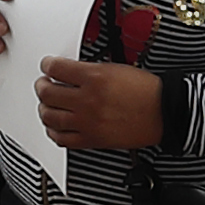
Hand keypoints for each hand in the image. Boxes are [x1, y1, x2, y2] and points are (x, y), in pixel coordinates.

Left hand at [33, 59, 164, 150]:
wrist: (163, 112)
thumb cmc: (146, 91)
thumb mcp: (117, 68)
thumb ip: (90, 70)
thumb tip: (70, 71)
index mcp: (95, 78)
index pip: (56, 68)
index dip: (47, 65)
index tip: (48, 66)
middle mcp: (88, 100)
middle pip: (48, 93)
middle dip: (41, 86)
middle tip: (43, 84)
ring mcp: (88, 122)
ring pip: (49, 117)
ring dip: (43, 108)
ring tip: (46, 104)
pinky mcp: (92, 140)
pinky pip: (62, 139)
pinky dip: (53, 131)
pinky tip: (55, 125)